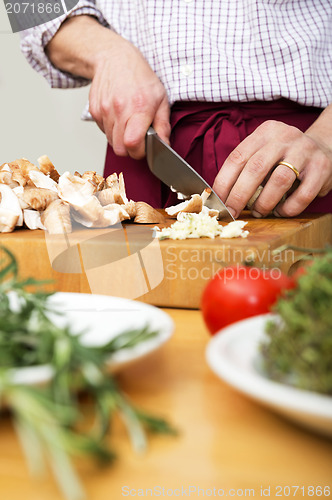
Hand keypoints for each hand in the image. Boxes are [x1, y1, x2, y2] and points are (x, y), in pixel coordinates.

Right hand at [89, 38, 169, 158]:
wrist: (115, 58)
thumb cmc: (140, 78)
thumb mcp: (161, 99)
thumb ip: (163, 125)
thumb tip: (165, 145)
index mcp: (139, 108)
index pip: (132, 144)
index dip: (140, 151)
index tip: (145, 147)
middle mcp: (119, 110)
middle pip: (120, 149)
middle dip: (130, 149)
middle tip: (138, 139)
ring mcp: (104, 110)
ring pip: (111, 141)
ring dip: (120, 139)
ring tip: (129, 124)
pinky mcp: (94, 111)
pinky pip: (103, 131)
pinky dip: (112, 129)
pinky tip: (119, 117)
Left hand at [212, 120, 331, 217]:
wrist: (325, 148)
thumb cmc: (285, 157)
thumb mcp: (265, 152)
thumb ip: (246, 168)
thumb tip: (221, 197)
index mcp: (265, 132)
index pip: (237, 157)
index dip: (224, 182)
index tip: (217, 201)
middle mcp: (285, 137)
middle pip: (255, 168)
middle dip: (240, 195)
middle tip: (233, 212)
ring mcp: (305, 151)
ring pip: (279, 180)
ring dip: (265, 203)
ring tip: (260, 212)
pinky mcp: (321, 167)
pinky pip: (303, 194)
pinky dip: (289, 208)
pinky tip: (281, 211)